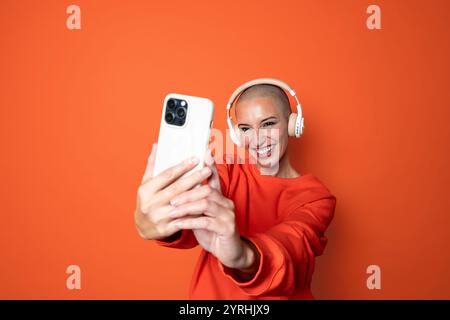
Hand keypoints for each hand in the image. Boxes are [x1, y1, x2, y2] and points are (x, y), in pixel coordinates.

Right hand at [134, 143, 211, 239]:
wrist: (143, 227)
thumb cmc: (147, 200)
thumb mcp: (146, 183)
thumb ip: (152, 165)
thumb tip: (157, 145)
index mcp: (145, 190)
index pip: (166, 175)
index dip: (182, 167)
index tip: (195, 159)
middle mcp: (151, 203)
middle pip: (177, 188)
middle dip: (194, 178)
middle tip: (207, 170)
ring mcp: (158, 217)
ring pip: (182, 204)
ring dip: (197, 195)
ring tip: (209, 186)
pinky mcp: (166, 228)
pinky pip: (184, 218)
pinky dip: (195, 211)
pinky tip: (205, 204)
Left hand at [168, 150, 257, 270]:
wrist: (229, 252)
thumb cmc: (212, 231)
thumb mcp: (201, 215)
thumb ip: (193, 203)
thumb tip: (177, 192)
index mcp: (220, 197)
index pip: (215, 178)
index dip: (210, 165)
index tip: (204, 151)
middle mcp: (226, 203)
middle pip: (207, 190)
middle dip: (187, 192)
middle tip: (171, 198)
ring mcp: (228, 215)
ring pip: (206, 204)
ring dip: (186, 206)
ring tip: (172, 210)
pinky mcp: (227, 228)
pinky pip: (206, 221)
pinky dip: (190, 221)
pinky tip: (179, 223)